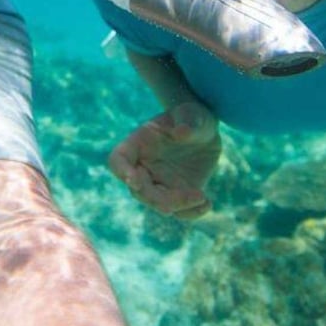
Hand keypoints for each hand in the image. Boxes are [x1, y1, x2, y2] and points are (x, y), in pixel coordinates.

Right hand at [108, 101, 221, 219]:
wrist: (205, 130)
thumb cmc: (192, 115)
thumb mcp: (192, 113)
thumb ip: (187, 121)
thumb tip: (181, 132)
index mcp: (138, 144)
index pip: (118, 160)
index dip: (122, 171)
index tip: (134, 180)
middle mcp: (144, 167)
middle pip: (138, 190)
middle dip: (158, 198)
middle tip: (188, 195)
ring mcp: (159, 183)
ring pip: (158, 204)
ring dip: (178, 206)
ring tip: (202, 197)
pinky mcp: (177, 194)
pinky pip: (179, 211)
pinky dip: (192, 213)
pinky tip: (207, 203)